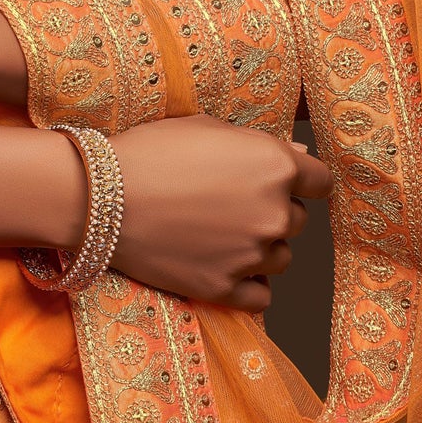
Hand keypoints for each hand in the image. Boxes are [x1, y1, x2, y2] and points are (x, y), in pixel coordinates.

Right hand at [107, 115, 331, 310]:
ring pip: (281, 257)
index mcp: (274, 166)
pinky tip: (222, 263)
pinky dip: (248, 282)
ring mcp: (252, 256)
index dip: (303, 180)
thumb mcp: (204, 127)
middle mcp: (274, 213)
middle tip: (229, 202)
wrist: (100, 195)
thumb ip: (256, 143)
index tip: (284, 181)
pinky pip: (261, 295)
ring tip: (217, 232)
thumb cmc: (151, 150)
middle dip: (272, 211)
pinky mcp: (226, 290)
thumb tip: (298, 153)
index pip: (321, 181)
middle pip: (298, 220)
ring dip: (259, 246)